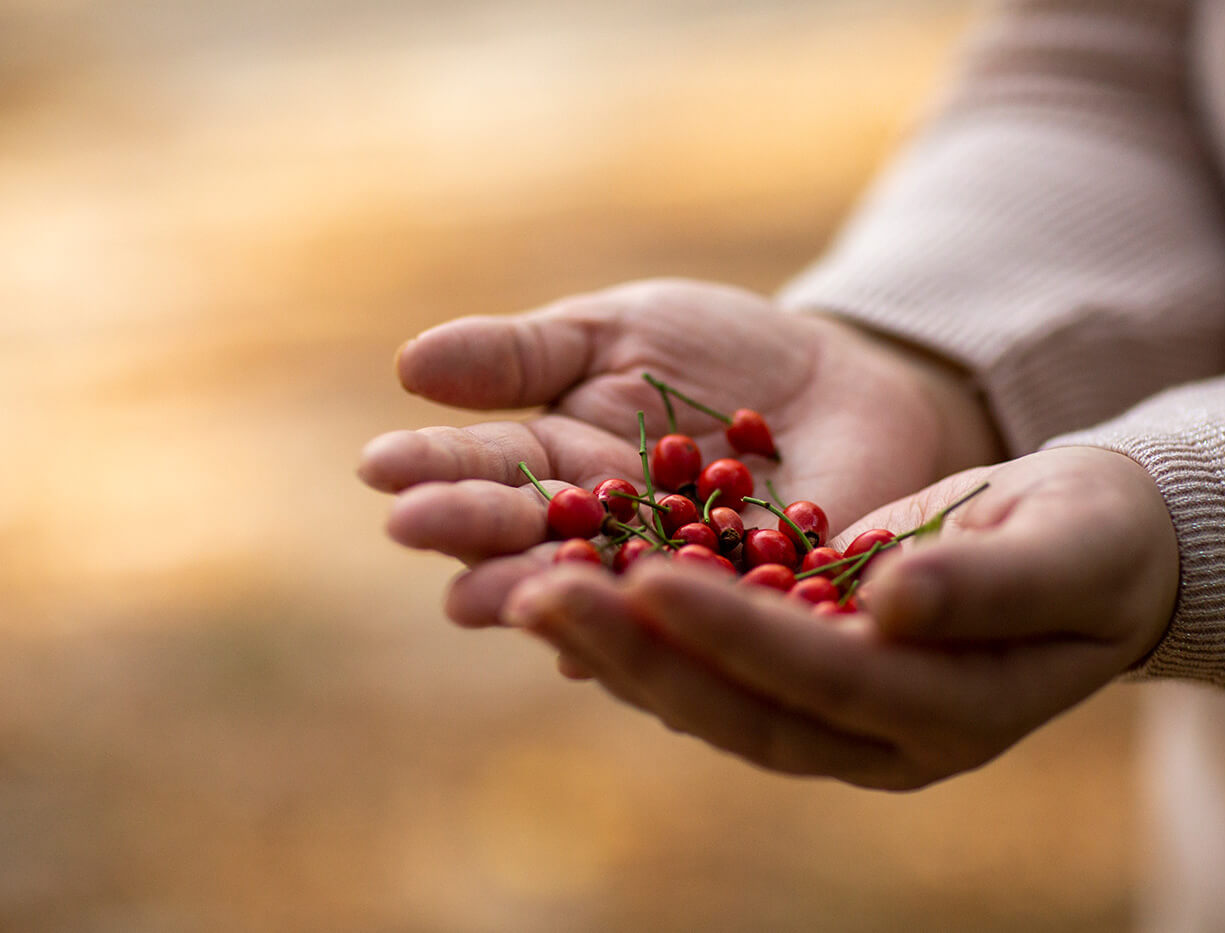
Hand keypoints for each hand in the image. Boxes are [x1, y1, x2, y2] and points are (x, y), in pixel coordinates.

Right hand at [358, 279, 1000, 624]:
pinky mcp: (749, 611)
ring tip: (489, 591)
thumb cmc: (720, 354)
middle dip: (472, 533)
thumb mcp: (616, 331)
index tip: (378, 464)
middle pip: (530, 539)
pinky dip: (659, 633)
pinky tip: (602, 651)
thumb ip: (523, 353)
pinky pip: (704, 624)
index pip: (489, 470)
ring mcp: (671, 582)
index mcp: (560, 468)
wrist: (846, 381)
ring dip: (547, 593)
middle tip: (410, 527)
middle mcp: (602, 539)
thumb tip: (409, 364)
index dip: (435, 469)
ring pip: (604, 594)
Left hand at [499, 446, 1177, 789]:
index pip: (826, 679)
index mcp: (947, 713)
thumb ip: (988, 585)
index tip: (646, 576)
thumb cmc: (1099, 542)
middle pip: (741, 706)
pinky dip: (641, 625)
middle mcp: (875, 733)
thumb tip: (889, 603)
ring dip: (615, 645)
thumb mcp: (1068, 549)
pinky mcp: (803, 667)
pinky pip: (711, 657)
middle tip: (536, 590)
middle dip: (638, 652)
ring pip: (709, 692)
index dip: (736, 634)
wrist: (1091, 547)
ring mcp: (834, 710)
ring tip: (527, 586)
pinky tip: (572, 577)